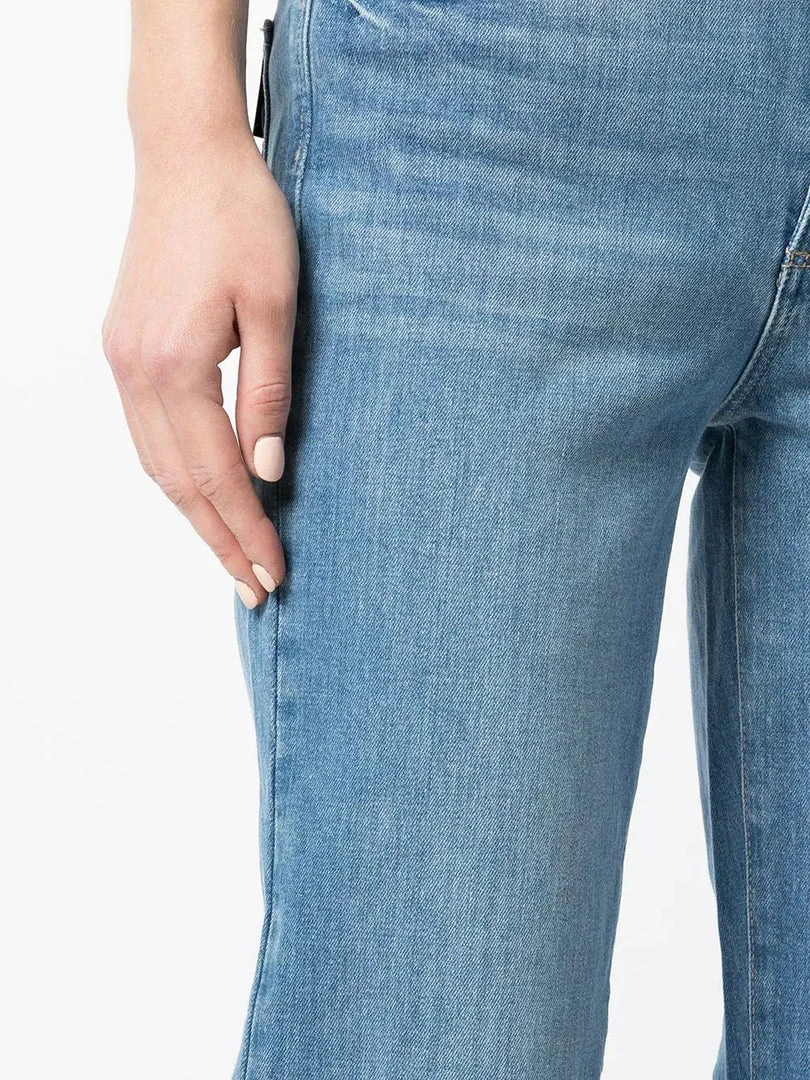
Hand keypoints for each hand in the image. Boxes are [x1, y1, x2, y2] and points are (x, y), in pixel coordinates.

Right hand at [103, 132, 297, 606]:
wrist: (187, 154)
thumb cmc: (242, 218)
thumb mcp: (274, 305)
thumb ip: (267, 392)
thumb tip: (267, 469)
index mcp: (174, 366)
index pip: (218, 475)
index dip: (248, 529)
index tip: (275, 572)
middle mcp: (136, 372)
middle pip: (180, 484)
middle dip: (220, 540)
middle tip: (255, 588)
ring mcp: (123, 360)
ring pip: (157, 464)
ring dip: (195, 515)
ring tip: (231, 555)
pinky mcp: (125, 346)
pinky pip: (147, 433)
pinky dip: (175, 475)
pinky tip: (200, 493)